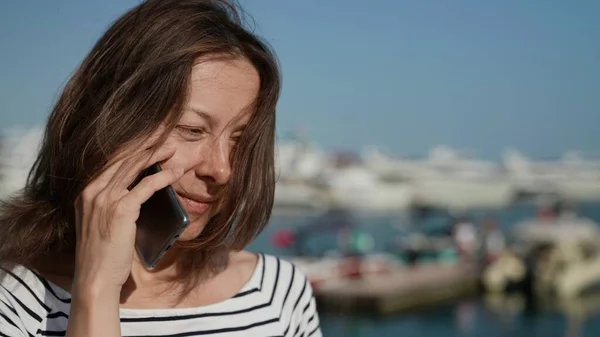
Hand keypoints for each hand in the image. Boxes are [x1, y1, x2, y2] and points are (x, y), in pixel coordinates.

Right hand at [72, 141, 183, 294]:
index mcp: (86, 191)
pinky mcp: (120, 210)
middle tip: (164, 133)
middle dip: (146, 143)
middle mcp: (92, 191)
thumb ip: (114, 202)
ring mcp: (104, 199)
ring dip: (157, 155)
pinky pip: (146, 186)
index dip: (132, 146)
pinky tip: (176, 173)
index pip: (111, 160)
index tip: (149, 137)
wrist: (96, 278)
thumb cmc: (103, 254)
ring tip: (173, 148)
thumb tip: (141, 186)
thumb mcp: (101, 221)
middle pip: (123, 158)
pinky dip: (163, 177)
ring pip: (134, 167)